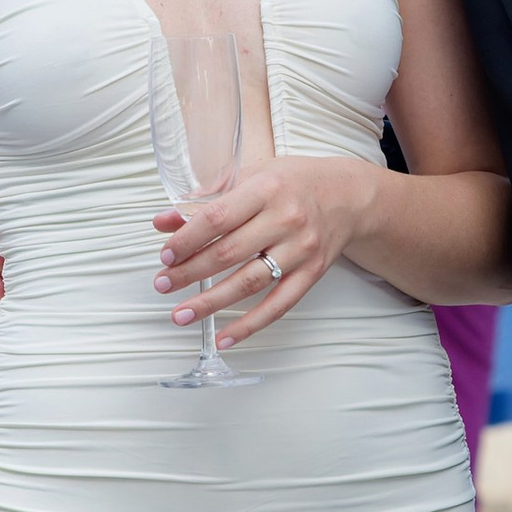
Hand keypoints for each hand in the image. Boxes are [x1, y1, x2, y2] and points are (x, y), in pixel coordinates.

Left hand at [153, 156, 369, 348]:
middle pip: (228, 252)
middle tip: (162, 284)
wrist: (349, 197)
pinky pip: (278, 305)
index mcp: (266, 189)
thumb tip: (163, 220)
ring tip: (180, 314)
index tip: (165, 255)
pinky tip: (224, 337)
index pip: (217, 217)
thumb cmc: (293, 182)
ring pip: (249, 282)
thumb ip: (207, 197)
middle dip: (189, 272)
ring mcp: (300, 249)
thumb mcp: (252, 174)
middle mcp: (285, 219)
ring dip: (211, 302)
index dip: (187, 239)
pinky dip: (250, 324)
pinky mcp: (311, 273)